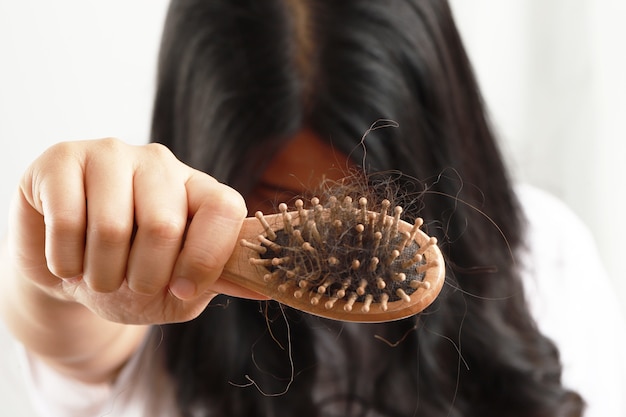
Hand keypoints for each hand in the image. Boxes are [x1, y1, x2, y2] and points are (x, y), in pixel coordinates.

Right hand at [8, 138, 254, 324]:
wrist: (66, 270)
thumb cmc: (128, 278)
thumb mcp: (177, 290)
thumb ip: (216, 281)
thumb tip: (267, 287)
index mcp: (198, 189)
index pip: (225, 208)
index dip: (206, 258)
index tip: (182, 290)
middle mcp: (160, 163)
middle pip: (164, 225)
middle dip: (143, 279)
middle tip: (127, 285)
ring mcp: (111, 154)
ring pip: (112, 228)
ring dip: (101, 276)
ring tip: (97, 277)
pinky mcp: (62, 158)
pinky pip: (66, 221)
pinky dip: (64, 263)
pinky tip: (67, 262)